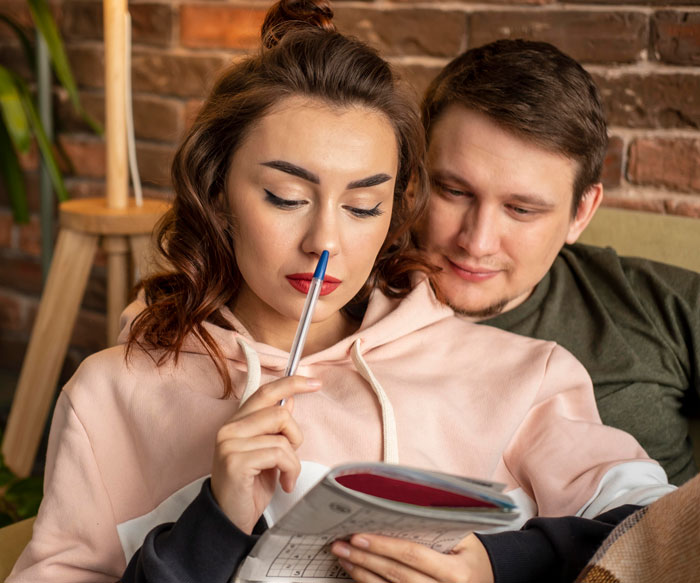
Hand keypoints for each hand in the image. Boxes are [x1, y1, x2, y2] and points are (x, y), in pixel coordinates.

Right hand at [211, 375, 320, 533]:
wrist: (230, 519)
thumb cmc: (250, 487)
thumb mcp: (268, 452)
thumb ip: (275, 426)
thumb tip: (290, 400)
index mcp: (237, 422)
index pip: (265, 392)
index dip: (292, 383)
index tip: (315, 383)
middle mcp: (229, 428)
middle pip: (280, 414)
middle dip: (295, 437)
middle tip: (290, 457)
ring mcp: (230, 444)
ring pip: (282, 437)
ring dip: (293, 460)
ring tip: (286, 475)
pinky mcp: (235, 461)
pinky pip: (278, 454)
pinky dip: (289, 470)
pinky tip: (284, 484)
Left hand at [330, 533, 493, 582]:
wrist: (486, 580)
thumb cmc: (470, 555)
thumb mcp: (463, 539)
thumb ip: (435, 528)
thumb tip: (396, 509)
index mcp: (456, 573)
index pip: (414, 556)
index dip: (384, 547)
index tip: (359, 536)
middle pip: (396, 575)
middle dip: (365, 559)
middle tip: (341, 545)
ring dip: (362, 573)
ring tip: (343, 557)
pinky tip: (357, 572)